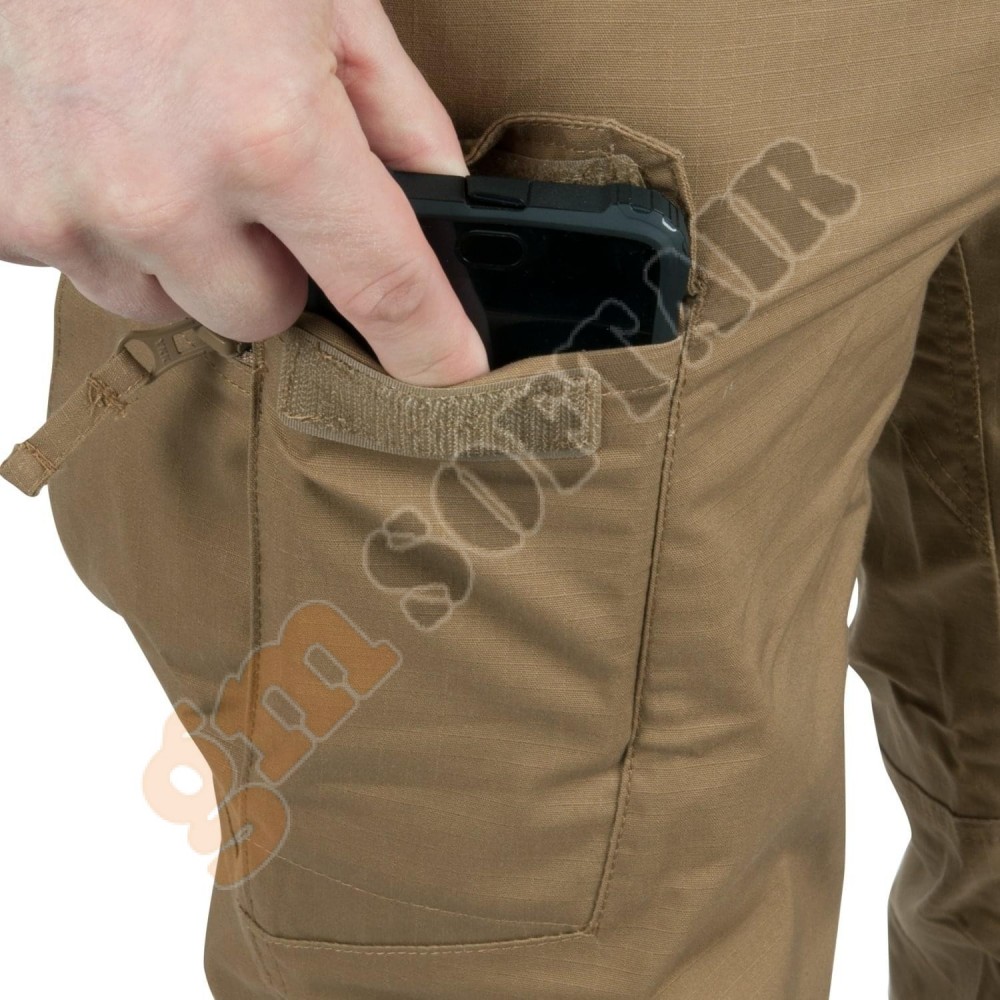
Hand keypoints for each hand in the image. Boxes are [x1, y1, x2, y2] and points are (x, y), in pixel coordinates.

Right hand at [0, 0, 487, 385]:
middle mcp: (166, 194)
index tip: (453, 373)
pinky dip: (108, 230)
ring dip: (187, 253)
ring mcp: (74, 211)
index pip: (382, 288)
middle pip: (262, 315)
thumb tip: (438, 200)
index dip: (430, 343)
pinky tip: (107, 149)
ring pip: (171, 305)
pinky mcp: (7, 213)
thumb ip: (397, 115)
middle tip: (255, 179)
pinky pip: (89, 271)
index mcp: (271, 134)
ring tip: (171, 149)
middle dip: (275, 264)